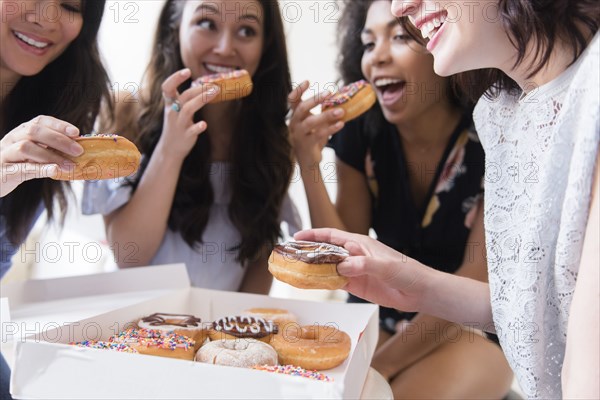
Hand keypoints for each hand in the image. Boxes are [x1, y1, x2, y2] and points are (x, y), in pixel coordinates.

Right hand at [0, 115, 81, 196]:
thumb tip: (77, 148)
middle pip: (34, 132)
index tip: (76, 132)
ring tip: (70, 165)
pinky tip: (54, 170)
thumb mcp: (32, 153)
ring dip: (52, 156)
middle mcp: (12, 139)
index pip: (40, 121)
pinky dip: (40, 168)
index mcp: (21, 132)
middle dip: (59, 140)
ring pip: (26, 148)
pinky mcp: (3, 171)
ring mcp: (5, 154)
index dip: (58, 125)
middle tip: (78, 151)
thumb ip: (49, 148)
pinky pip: (22, 168)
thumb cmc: (16, 164)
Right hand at [156, 68, 219, 158]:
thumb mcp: (176, 109)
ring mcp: (179, 124)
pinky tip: (204, 124)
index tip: (187, 71)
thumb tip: (202, 83)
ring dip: (201, 100)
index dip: (175, 78)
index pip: (167, 87)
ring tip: (215, 92)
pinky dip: (198, 127)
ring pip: (188, 110)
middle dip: (198, 89)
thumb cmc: (177, 124)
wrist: (170, 148)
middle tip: (214, 84)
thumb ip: (186, 97)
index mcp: (170, 104)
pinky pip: (191, 130)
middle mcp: (173, 112)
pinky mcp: (186, 136)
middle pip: (184, 97)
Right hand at [288, 80, 344, 166]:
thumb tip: (340, 99)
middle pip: (301, 108)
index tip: (308, 81)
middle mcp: (294, 124)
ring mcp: (298, 135)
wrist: (309, 162)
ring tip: (341, 111)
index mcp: (295, 116)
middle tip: (329, 92)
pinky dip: (331, 128)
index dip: (298, 90)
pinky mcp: (306, 145)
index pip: (292, 100)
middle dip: (315, 99)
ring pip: (311, 122)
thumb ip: (323, 112)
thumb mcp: (316, 124)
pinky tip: (341, 124)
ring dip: (326, 115)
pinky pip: (318, 134)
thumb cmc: (313, 139)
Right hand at [294, 228, 429, 311]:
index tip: (296, 236)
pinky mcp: (356, 285)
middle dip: (308, 252)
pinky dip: (322, 283)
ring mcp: (354, 270)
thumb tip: (343, 266)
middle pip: (325, 251)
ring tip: (294, 271)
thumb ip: (364, 265)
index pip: (331, 236)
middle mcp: (354, 255)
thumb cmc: (406, 272)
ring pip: (327, 267)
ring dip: (312, 269)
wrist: (419, 291)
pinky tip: (311, 285)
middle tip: (289, 256)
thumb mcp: (385, 266)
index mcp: (360, 243)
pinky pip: (335, 282)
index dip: (313, 235)